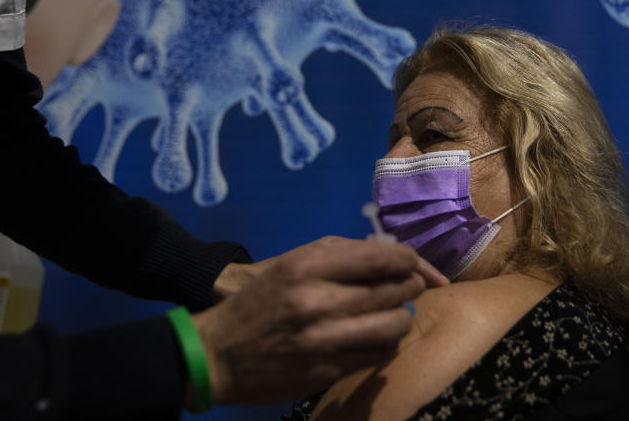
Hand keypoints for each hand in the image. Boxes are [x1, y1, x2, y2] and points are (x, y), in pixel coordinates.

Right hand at [192, 237, 433, 403]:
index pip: (384, 257)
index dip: (408, 261)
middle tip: (405, 288)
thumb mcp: (294, 262)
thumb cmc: (262, 300)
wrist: (219, 353)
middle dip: (410, 288)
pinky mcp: (327, 372)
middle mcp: (317, 300)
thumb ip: (344, 255)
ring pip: (395, 326)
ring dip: (401, 319)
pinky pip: (379, 355)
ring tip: (391, 315)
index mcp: (308, 265)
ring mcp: (323, 340)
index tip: (409, 265)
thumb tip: (399, 259)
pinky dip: (384, 344)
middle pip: (396, 291)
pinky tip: (372, 337)